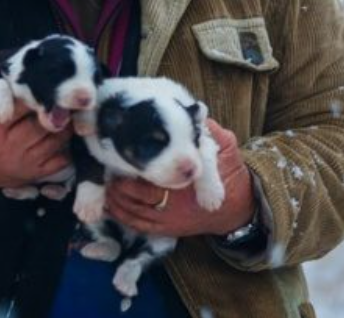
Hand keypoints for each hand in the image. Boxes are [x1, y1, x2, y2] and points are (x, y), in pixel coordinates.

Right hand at [0, 70, 72, 202]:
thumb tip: (4, 65)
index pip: (23, 104)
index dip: (37, 92)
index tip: (47, 82)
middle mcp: (9, 147)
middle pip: (44, 123)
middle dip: (56, 108)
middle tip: (67, 94)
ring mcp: (23, 163)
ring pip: (56, 140)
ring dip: (66, 124)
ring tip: (69, 109)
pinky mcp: (32, 174)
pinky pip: (61, 161)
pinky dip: (69, 146)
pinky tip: (67, 132)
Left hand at [105, 119, 255, 237]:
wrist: (236, 208)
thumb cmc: (228, 175)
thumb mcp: (226, 149)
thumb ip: (213, 133)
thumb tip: (199, 113)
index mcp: (188, 184)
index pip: (158, 177)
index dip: (138, 169)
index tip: (127, 157)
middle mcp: (176, 204)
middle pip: (139, 197)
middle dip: (121, 186)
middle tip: (110, 171)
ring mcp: (170, 219)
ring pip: (135, 212)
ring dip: (117, 200)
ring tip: (106, 185)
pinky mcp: (167, 229)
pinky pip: (139, 225)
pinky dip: (122, 216)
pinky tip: (111, 205)